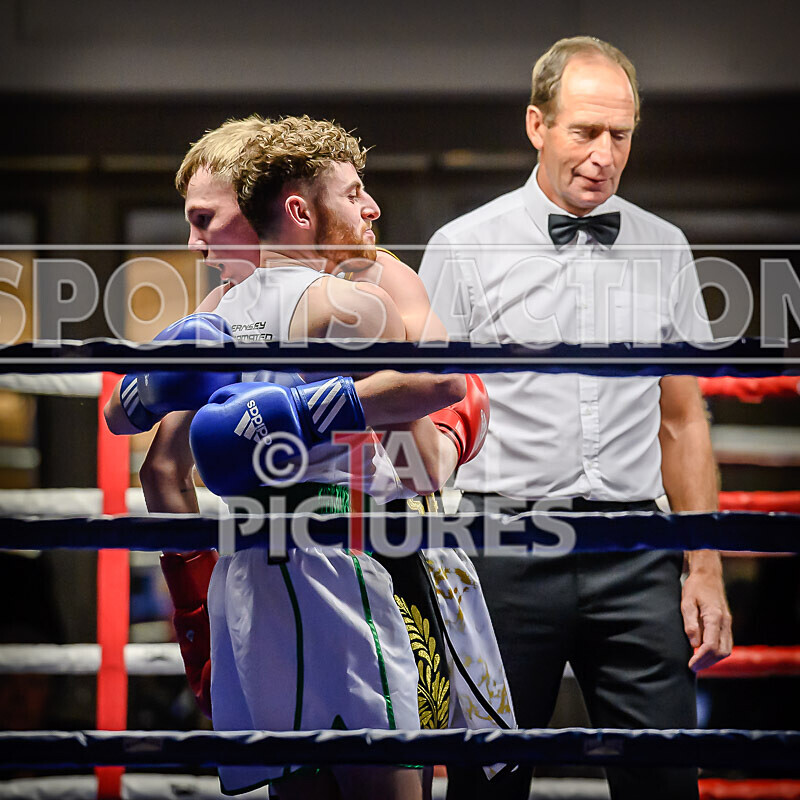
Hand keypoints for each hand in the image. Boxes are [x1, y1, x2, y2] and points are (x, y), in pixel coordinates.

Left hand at [681, 552, 732, 671]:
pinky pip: (726, 643)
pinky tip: (705, 654)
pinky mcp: (727, 624)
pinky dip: (717, 653)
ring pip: (726, 649)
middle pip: (721, 651)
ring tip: (698, 663)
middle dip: (707, 662)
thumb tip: (694, 643)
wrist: (708, 575)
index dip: (701, 658)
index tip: (690, 665)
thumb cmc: (695, 587)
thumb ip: (690, 622)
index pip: (711, 645)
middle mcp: (725, 622)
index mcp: (715, 617)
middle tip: (692, 667)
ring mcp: (728, 623)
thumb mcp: (686, 601)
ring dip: (713, 659)